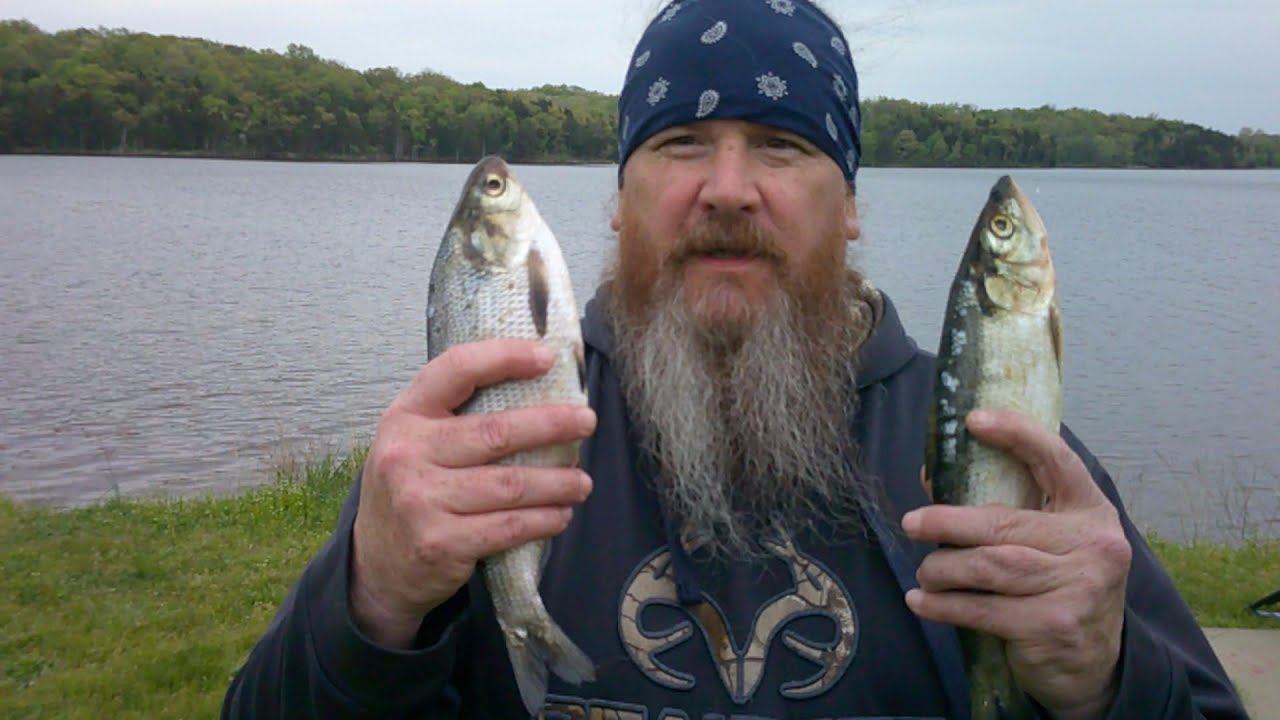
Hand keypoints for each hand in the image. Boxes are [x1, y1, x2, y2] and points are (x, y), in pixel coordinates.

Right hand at [349, 339, 595, 648]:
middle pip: (496, 432)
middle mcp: (407, 454)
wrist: (375, 567)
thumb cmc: (410, 492)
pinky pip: (509, 527)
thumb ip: (453, 418)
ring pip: (511, 485)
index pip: (456, 370)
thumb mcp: (413, 444)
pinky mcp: (441, 543)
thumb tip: (537, 392)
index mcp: (404, 417)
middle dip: (552, 425)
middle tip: (587, 422)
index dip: (504, 357)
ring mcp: (421, 501)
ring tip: (582, 482)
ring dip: (558, 483)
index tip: (546, 357)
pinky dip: (544, 520)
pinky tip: (560, 515)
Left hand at [903, 408, 1131, 719]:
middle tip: (912, 523)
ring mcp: (1079, 588)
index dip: (1016, 434)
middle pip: (1006, 523)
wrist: (1093, 666)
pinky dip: (944, 605)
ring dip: (944, 568)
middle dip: (949, 522)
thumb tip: (931, 474)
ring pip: (990, 565)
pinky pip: (983, 609)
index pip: (1057, 461)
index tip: (972, 420)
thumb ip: (1003, 510)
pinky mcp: (1054, 626)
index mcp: (1092, 512)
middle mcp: (1095, 545)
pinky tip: (922, 602)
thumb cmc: (1059, 589)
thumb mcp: (1048, 543)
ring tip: (925, 572)